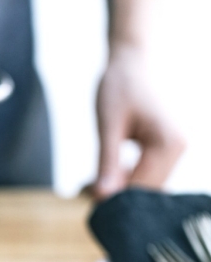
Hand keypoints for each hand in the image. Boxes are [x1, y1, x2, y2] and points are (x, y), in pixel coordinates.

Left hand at [93, 46, 185, 199]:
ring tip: (90, 182)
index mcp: (167, 143)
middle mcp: (177, 149)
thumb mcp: (107, 126)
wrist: (130, 63)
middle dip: (115, 195)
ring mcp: (173, 151)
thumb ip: (107, 162)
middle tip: (84, 190)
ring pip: (144, 188)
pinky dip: (123, 181)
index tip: (85, 194)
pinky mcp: (164, 152)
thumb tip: (101, 197)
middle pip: (144, 191)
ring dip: (118, 190)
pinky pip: (143, 177)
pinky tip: (103, 175)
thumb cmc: (118, 87)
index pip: (140, 187)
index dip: (112, 198)